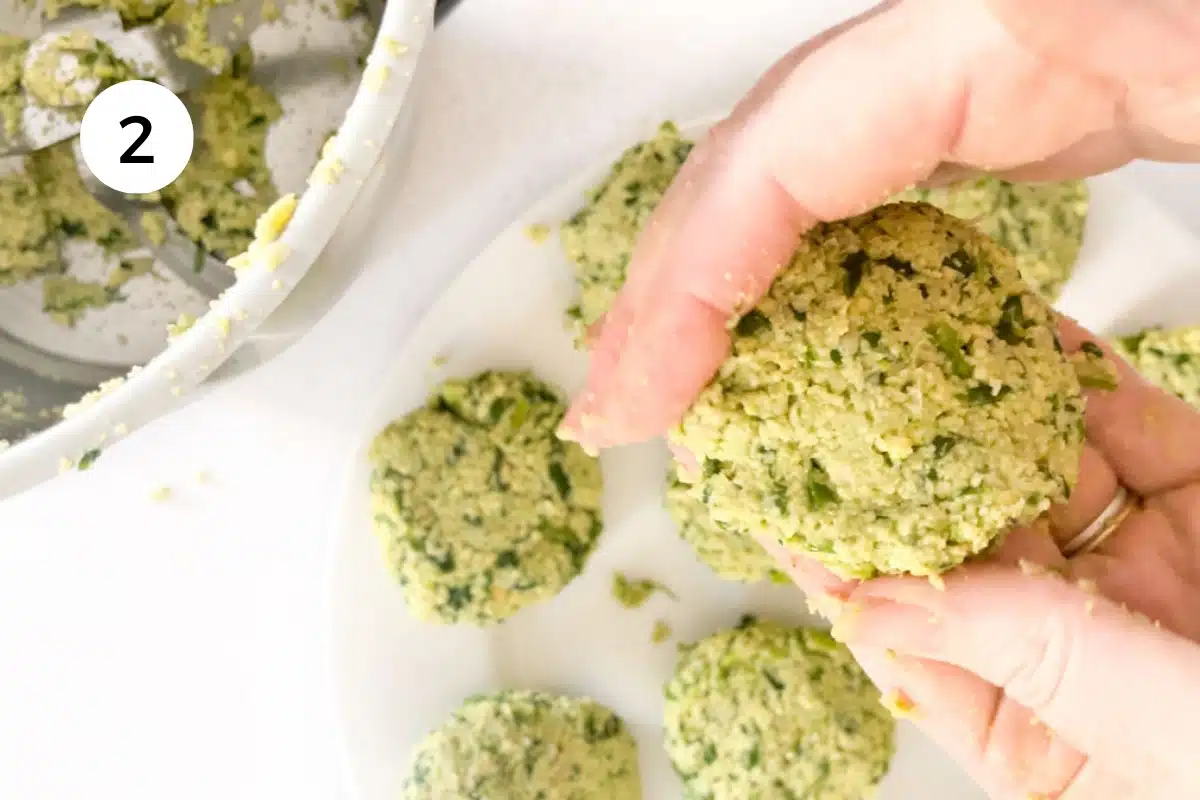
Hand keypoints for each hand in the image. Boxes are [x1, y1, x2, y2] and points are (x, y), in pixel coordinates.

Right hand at [559, 0, 1199, 448]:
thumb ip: (1183, 195)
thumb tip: (1024, 342)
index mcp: (1026, 21)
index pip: (792, 140)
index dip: (689, 278)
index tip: (643, 397)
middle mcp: (982, 25)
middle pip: (766, 145)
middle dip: (674, 286)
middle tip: (630, 407)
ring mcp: (990, 52)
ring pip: (797, 153)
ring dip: (724, 274)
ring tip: (683, 383)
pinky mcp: (1017, 89)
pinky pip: (867, 163)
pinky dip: (805, 251)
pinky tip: (796, 325)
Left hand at [766, 319, 1199, 798]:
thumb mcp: (1149, 731)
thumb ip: (1017, 650)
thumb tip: (869, 598)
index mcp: (1044, 734)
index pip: (915, 637)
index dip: (844, 566)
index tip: (778, 495)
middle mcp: (1085, 650)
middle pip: (968, 542)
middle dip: (906, 467)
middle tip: (835, 390)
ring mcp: (1152, 573)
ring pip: (1044, 476)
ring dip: (986, 412)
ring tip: (916, 343)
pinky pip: (1138, 435)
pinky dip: (1088, 388)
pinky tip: (1032, 341)